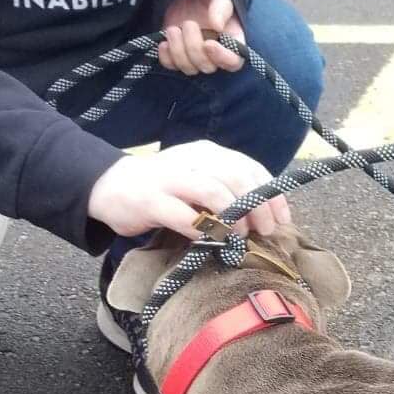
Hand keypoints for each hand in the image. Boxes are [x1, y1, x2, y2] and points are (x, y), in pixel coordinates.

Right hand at [87, 140, 290, 241]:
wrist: (111, 186)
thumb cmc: (165, 189)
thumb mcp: (200, 180)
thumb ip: (229, 190)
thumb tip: (266, 215)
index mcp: (209, 153)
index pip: (250, 168)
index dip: (271, 195)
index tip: (281, 220)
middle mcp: (192, 160)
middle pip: (237, 178)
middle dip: (257, 208)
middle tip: (262, 232)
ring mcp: (170, 179)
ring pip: (213, 192)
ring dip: (233, 218)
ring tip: (238, 237)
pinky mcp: (151, 201)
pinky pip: (184, 216)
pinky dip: (203, 230)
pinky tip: (208, 240)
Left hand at [159, 0, 246, 75]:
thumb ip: (221, 9)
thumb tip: (217, 25)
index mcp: (232, 43)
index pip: (233, 62)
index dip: (222, 58)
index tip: (208, 44)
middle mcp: (215, 56)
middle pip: (207, 67)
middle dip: (194, 47)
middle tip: (188, 23)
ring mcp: (196, 58)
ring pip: (188, 68)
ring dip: (178, 50)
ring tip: (173, 29)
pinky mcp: (177, 56)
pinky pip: (171, 66)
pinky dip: (165, 57)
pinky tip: (164, 42)